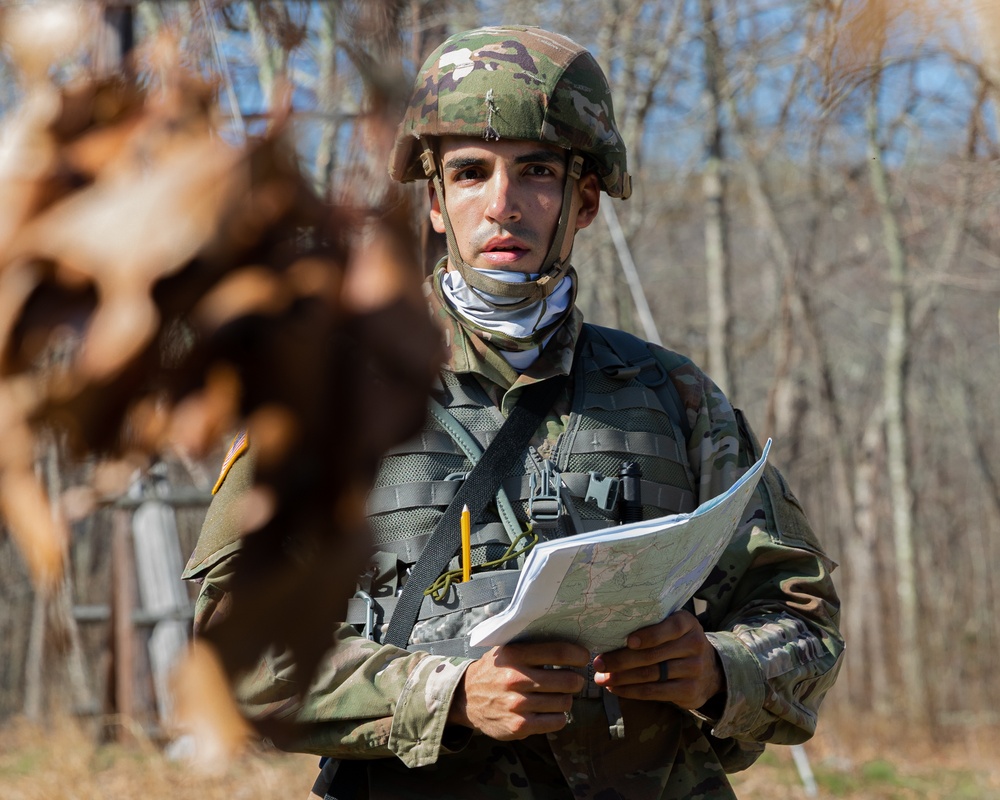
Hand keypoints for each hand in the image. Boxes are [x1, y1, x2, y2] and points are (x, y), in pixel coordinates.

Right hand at [447, 641, 589, 739]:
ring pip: (564, 703)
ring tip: (558, 696)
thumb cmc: (494, 670)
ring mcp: (517, 705)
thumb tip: (566, 633)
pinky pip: (556, 722)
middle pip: (567, 680)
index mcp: (515, 655)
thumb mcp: (506, 649)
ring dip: (566, 699)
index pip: (558, 652)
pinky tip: (551, 711)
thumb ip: (530, 643)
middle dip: (576, 681)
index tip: (583, 657)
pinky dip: (559, 716)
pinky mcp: (518, 726)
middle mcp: (515, 678)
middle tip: (573, 680)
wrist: (465, 698)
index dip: (578, 654)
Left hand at [592, 610, 724, 708]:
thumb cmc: (678, 642)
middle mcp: (694, 645)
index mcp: (687, 624)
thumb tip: (609, 629)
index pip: (670, 628)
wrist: (710, 670)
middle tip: (598, 664)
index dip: (648, 635)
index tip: (627, 641)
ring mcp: (694, 670)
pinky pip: (654, 692)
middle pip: (653, 655)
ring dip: (621, 678)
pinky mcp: (689, 691)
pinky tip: (616, 689)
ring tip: (602, 679)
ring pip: (651, 675)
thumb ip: (652, 624)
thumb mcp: (673, 627)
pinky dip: (631, 691)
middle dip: (621, 660)